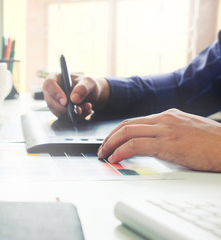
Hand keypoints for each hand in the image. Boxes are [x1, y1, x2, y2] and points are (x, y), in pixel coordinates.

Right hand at [43, 73, 109, 118]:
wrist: (92, 94)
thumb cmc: (88, 84)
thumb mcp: (89, 83)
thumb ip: (82, 88)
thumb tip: (74, 99)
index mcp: (55, 78)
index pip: (49, 84)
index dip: (55, 93)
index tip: (65, 102)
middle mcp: (52, 91)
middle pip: (50, 102)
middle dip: (64, 109)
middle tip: (78, 110)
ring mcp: (54, 102)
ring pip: (58, 112)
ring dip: (73, 113)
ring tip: (87, 107)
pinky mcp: (59, 112)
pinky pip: (64, 117)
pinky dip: (76, 117)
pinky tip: (86, 111)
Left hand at [98, 108, 220, 171]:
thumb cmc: (214, 143)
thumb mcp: (188, 132)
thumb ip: (170, 134)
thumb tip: (155, 146)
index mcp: (168, 116)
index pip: (135, 121)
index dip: (119, 132)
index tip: (111, 141)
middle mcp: (164, 119)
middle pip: (126, 124)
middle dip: (110, 137)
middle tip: (102, 148)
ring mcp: (165, 129)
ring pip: (127, 132)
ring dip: (111, 144)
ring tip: (105, 155)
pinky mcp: (168, 144)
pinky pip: (135, 145)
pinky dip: (121, 151)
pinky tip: (116, 159)